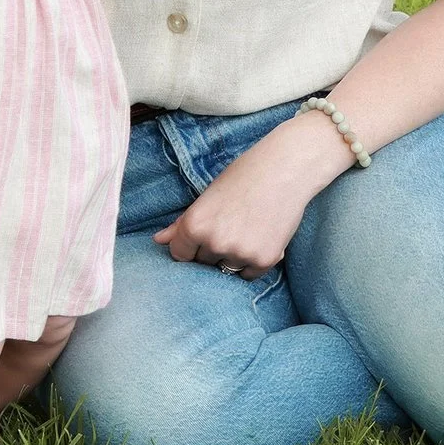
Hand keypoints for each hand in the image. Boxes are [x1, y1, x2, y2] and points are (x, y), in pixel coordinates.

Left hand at [151, 117, 334, 278]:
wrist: (285, 170)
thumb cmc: (243, 177)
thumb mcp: (208, 197)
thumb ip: (182, 223)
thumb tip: (158, 240)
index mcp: (195, 225)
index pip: (179, 254)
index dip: (190, 245)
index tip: (204, 233)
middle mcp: (214, 242)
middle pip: (203, 262)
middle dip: (212, 249)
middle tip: (231, 224)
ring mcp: (239, 253)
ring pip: (226, 269)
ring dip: (233, 256)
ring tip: (246, 229)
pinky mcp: (263, 260)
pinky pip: (248, 274)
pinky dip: (252, 263)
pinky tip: (260, 237)